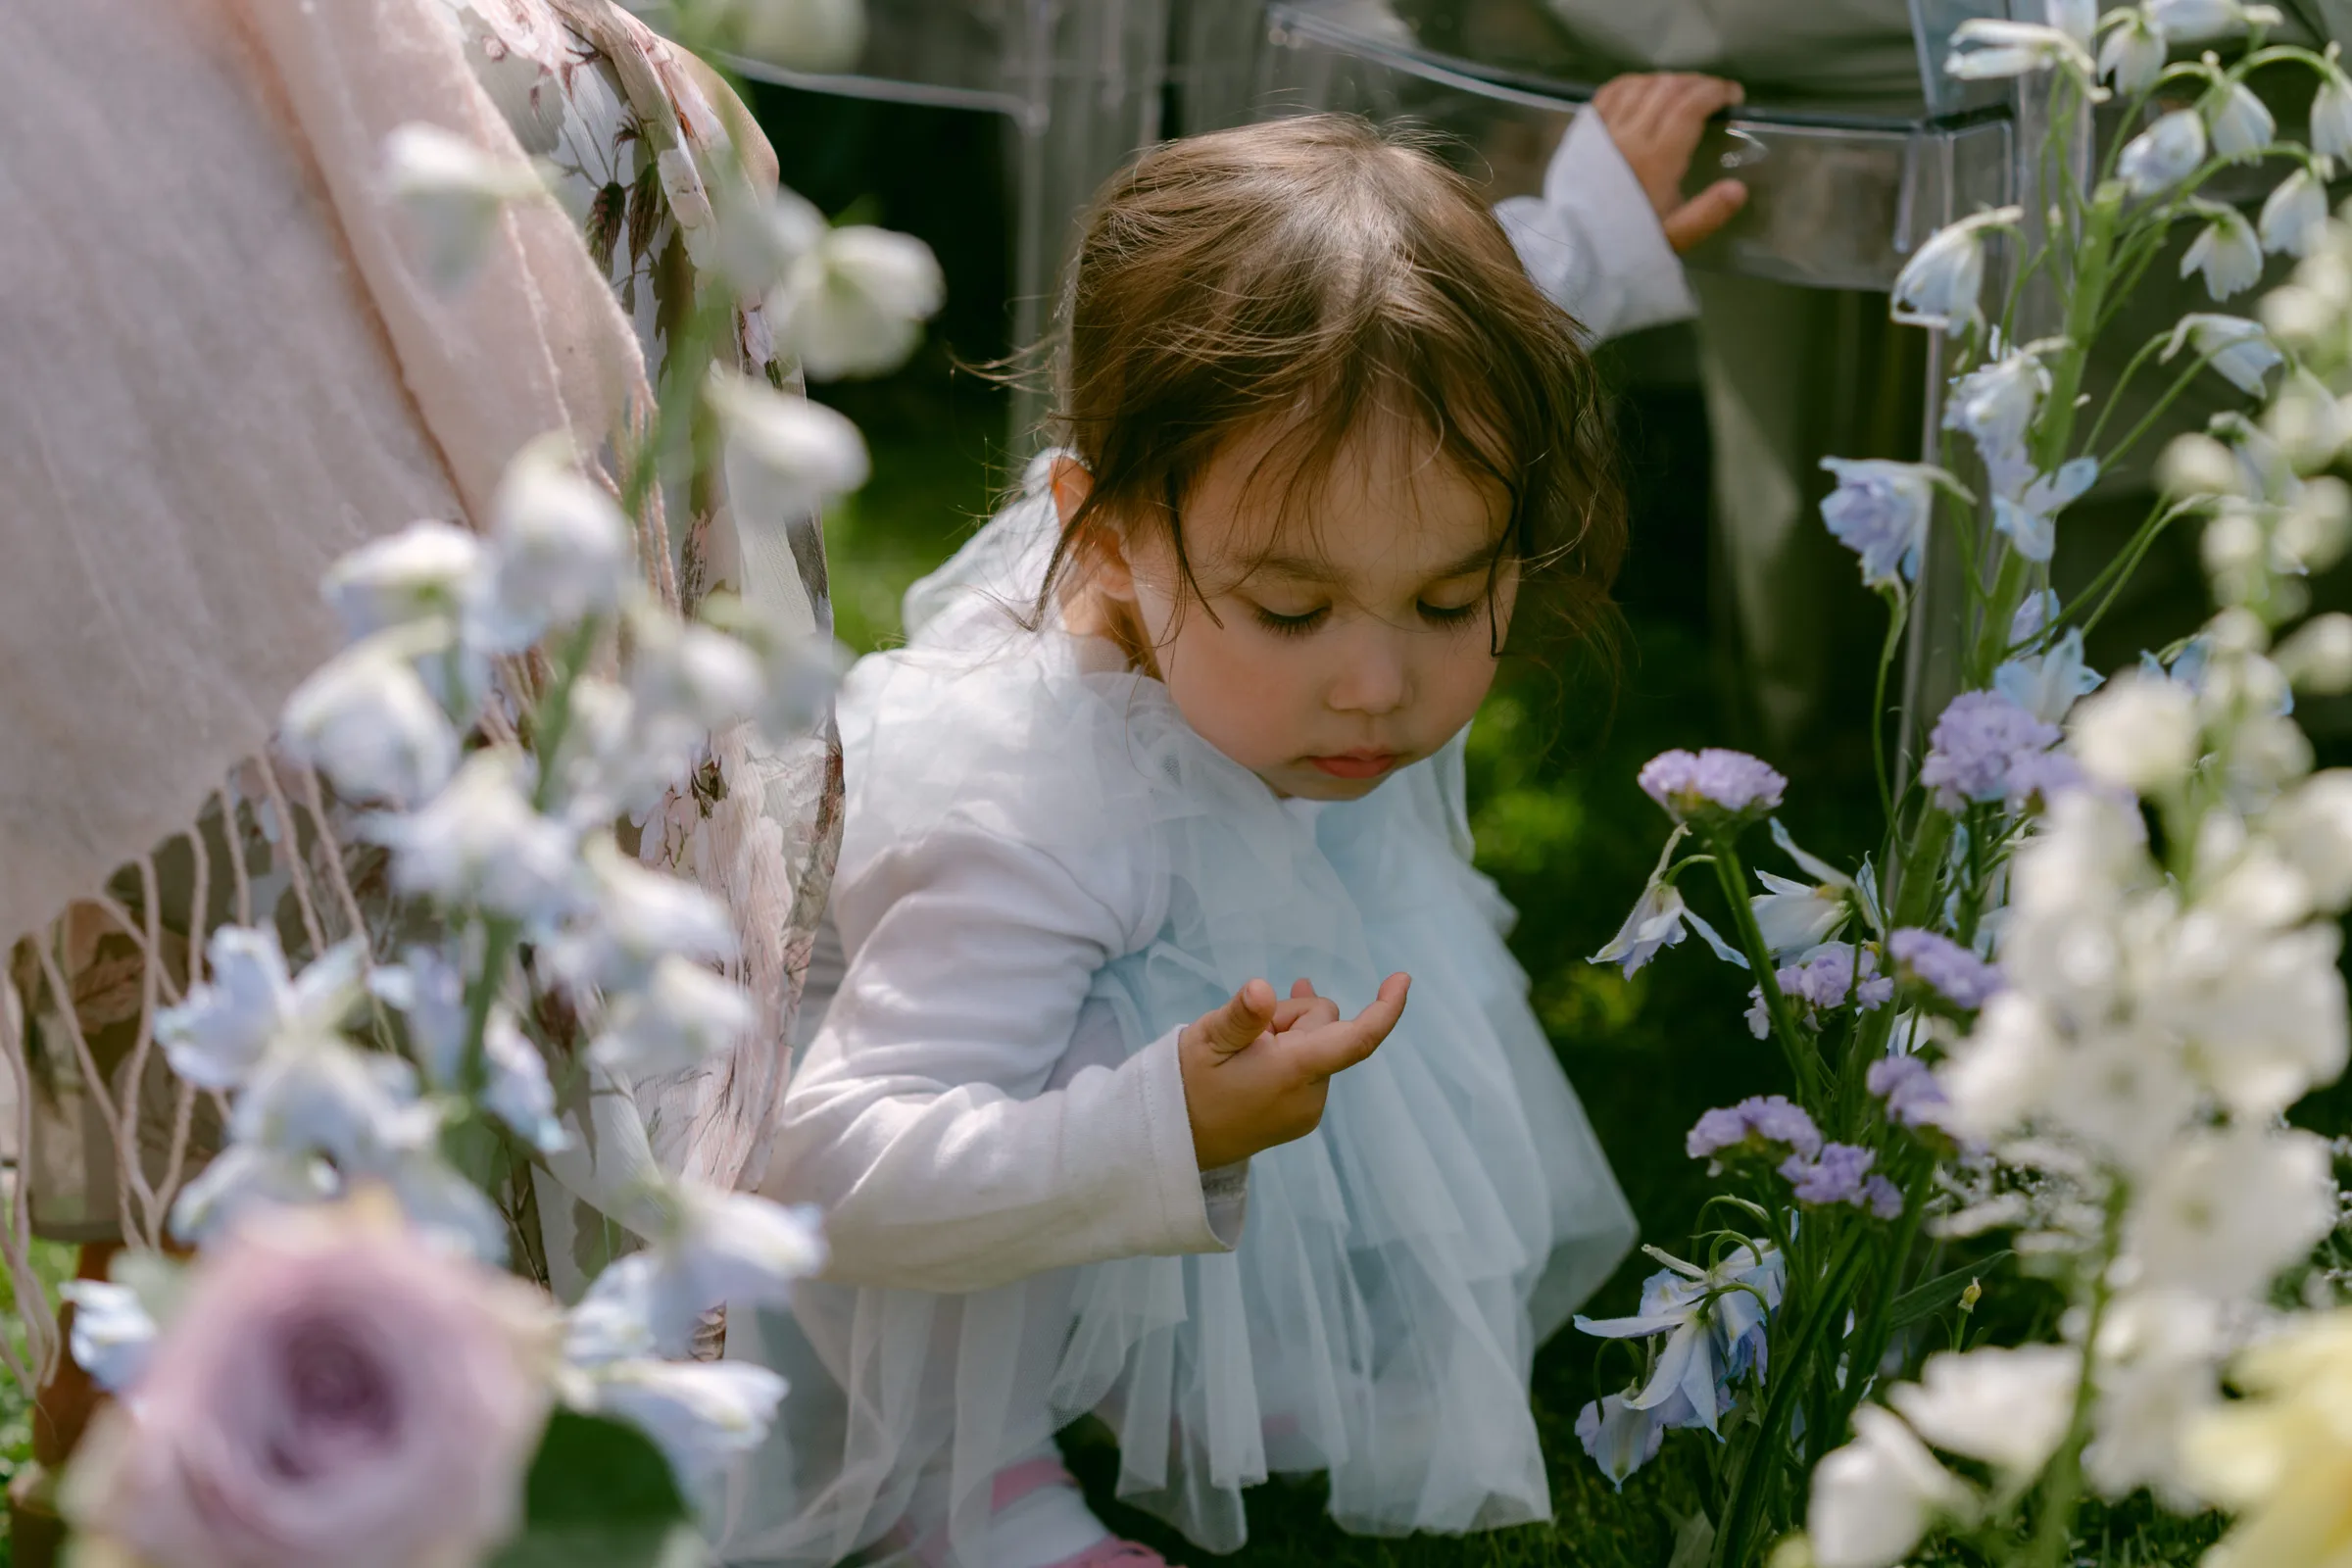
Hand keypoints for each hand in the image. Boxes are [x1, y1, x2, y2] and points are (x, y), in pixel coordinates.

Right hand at [1180, 975, 1409, 1170]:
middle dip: (1291, 1016)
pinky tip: (1258, 1050)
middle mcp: (1312, 1095)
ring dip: (1286, 1035)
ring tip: (1244, 1047)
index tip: (1402, 979)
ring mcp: (1308, 1109)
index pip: (1358, 1040)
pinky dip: (1289, 1051)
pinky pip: (1309, 1066)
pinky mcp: (1300, 1116)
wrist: (1175, 1143)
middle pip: (1326, 1028)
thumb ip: (1240, 1015)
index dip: (1386, 1008)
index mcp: (1294, 1072)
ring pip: (1316, 1045)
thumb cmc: (1188, 1086)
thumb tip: (1263, 989)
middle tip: (1247, 1033)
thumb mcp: (1205, 1041)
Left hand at [1591, 72, 1749, 253]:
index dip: (1715, 93)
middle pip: (1667, 89)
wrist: (1576, 249)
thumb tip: (1739, 189)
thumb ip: (1707, 214)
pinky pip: (1610, 92)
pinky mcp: (1585, 132)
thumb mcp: (1674, 237)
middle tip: (1715, 90)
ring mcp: (1604, 131)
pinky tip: (1647, 86)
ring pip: (1640, 86)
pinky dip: (1634, 82)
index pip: (1689, 108)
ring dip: (1668, 80)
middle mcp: (1629, 137)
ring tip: (1685, 88)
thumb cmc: (1629, 242)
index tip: (1733, 94)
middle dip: (1697, 82)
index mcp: (1656, 161)